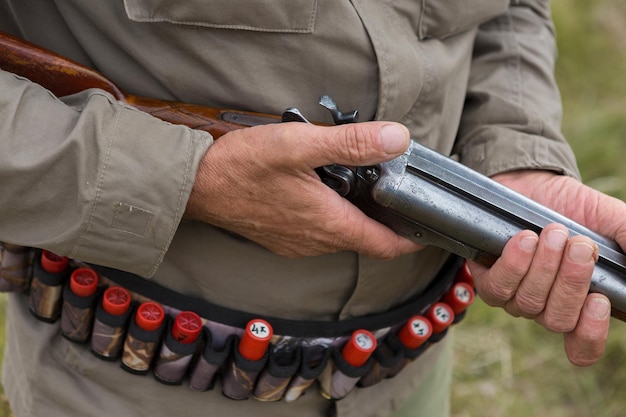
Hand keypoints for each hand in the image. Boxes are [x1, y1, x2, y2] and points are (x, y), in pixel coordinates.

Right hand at [184, 121, 421, 257]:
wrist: (194, 187)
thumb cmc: (242, 167)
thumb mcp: (300, 145)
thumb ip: (350, 143)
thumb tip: (396, 139)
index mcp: (329, 224)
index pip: (384, 245)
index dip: (410, 239)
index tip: (427, 227)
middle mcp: (316, 241)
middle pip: (364, 239)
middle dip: (384, 220)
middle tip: (396, 192)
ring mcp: (296, 243)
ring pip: (340, 236)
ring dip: (356, 217)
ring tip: (363, 186)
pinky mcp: (280, 238)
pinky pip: (318, 233)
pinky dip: (332, 217)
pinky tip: (324, 191)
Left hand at [468, 170, 625, 365]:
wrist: (534, 183)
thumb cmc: (574, 208)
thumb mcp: (610, 221)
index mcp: (580, 302)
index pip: (582, 345)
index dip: (590, 333)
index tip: (599, 301)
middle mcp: (546, 305)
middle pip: (558, 320)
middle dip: (572, 283)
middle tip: (580, 245)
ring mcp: (516, 296)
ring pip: (529, 302)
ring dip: (544, 267)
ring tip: (553, 233)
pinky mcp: (489, 281)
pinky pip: (499, 288)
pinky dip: (514, 264)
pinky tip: (525, 240)